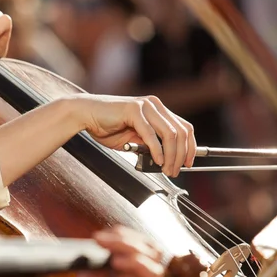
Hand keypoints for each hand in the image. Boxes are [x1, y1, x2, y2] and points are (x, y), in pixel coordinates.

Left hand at [57, 225, 163, 276]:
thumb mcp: (90, 275)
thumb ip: (103, 257)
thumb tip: (105, 236)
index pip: (142, 247)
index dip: (124, 235)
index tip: (100, 235)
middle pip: (151, 250)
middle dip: (127, 238)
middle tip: (102, 238)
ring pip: (154, 260)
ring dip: (130, 248)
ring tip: (108, 248)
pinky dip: (136, 263)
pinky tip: (116, 262)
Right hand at [76, 94, 195, 175]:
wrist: (85, 114)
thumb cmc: (107, 127)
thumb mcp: (135, 139)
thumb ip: (150, 145)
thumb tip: (166, 161)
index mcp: (157, 109)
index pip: (184, 127)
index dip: (190, 147)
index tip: (189, 163)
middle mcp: (154, 104)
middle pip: (181, 132)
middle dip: (181, 155)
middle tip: (175, 171)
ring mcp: (145, 106)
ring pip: (170, 134)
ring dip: (171, 156)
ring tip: (166, 169)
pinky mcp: (134, 110)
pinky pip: (151, 134)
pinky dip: (157, 150)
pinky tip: (158, 161)